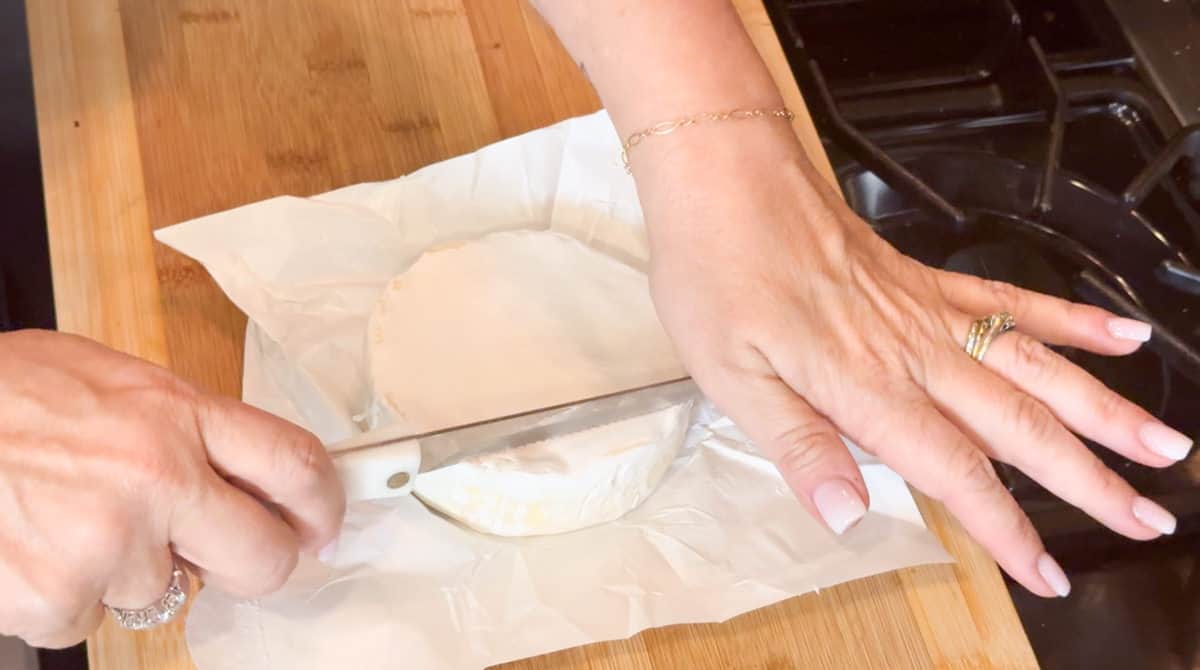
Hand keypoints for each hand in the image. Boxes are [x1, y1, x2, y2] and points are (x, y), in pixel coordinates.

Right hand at [0, 330, 343, 647]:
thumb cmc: (1, 397)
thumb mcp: (107, 381)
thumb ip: (180, 425)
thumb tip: (240, 470)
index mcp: (174, 414)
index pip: (293, 462)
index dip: (324, 503)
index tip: (324, 524)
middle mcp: (156, 480)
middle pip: (265, 557)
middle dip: (259, 564)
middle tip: (230, 554)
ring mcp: (109, 547)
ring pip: (165, 591)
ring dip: (129, 568)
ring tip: (67, 517)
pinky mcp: (59, 602)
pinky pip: (91, 618)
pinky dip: (67, 595)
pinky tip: (32, 545)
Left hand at [639, 126, 1190, 597]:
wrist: (727, 179)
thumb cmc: (718, 271)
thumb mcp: (729, 376)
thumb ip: (797, 446)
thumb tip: (847, 516)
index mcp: (865, 384)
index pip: (955, 471)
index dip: (1005, 529)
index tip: (1046, 574)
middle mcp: (912, 349)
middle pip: (1019, 424)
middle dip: (1089, 479)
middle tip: (1149, 515)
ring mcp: (926, 310)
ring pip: (1037, 365)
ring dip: (1106, 409)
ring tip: (1164, 442)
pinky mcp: (925, 278)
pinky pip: (1013, 299)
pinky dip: (1072, 319)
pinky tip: (1120, 334)